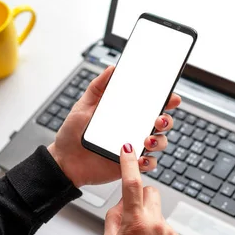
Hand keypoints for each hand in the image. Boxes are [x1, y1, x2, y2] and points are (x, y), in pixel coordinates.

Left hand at [47, 66, 180, 187]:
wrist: (64, 161)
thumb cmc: (73, 133)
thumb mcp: (83, 106)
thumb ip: (98, 87)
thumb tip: (112, 68)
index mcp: (126, 114)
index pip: (151, 104)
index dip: (165, 100)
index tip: (171, 97)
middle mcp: (134, 129)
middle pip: (162, 123)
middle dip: (166, 120)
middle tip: (159, 119)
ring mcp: (134, 147)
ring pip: (159, 143)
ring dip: (159, 141)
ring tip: (147, 140)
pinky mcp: (131, 165)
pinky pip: (148, 164)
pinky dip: (148, 161)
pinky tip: (141, 157)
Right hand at [102, 144, 182, 234]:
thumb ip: (114, 217)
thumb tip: (122, 202)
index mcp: (135, 223)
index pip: (132, 184)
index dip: (129, 164)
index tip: (127, 148)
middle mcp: (155, 224)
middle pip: (149, 191)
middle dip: (140, 196)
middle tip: (130, 214)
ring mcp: (168, 231)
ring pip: (156, 209)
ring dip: (147, 217)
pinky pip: (164, 224)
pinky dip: (156, 231)